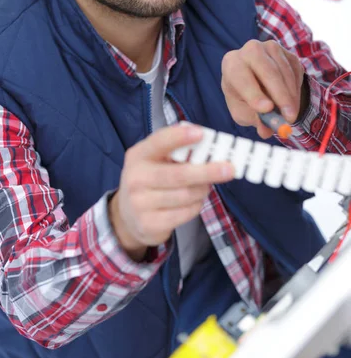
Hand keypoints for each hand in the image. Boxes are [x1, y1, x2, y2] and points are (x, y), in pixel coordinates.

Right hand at [109, 123, 233, 260]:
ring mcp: (140, 203)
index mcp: (138, 155)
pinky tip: (194, 201)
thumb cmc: (150, 180)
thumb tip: (208, 143)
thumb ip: (176, 151)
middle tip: (230, 169)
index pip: (159, 142)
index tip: (201, 133)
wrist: (128, 217)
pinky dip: (196, 205)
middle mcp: (135, 178)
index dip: (180, 137)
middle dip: (207, 171)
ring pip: (186, 195)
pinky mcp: (149, 224)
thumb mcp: (155, 161)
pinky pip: (185, 213)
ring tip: (205, 185)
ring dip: (203, 190)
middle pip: (178, 174)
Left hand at [221, 39, 306, 138]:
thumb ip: (254, 120)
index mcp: (231, 64)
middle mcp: (249, 51)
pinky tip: (290, 101)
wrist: (257, 81)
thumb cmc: (244, 97)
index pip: (240, 75)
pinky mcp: (287, 53)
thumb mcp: (243, 112)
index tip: (266, 109)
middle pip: (266, 69)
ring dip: (291, 97)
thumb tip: (266, 131)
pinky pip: (296, 72)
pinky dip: (296, 90)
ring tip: (290, 116)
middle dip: (280, 95)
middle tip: (288, 117)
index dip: (253, 92)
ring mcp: (270, 48)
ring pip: (284, 72)